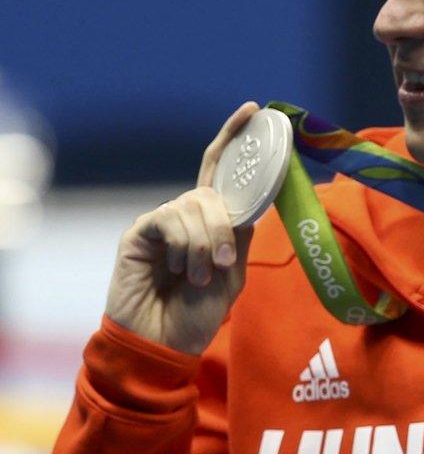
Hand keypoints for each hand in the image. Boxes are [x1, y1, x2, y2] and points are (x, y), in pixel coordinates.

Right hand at [105, 102, 262, 354]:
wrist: (162, 344)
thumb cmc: (196, 315)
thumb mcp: (233, 276)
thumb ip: (240, 238)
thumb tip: (251, 206)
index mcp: (213, 223)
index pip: (224, 172)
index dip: (235, 139)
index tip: (254, 109)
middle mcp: (186, 216)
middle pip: (211, 192)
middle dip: (224, 226)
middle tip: (224, 263)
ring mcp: (161, 222)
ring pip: (193, 205)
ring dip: (206, 243)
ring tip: (201, 277)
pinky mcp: (139, 232)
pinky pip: (169, 219)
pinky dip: (186, 245)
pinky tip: (184, 271)